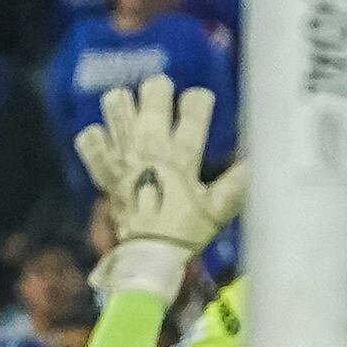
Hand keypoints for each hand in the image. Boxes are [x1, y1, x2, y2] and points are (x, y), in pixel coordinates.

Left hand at [74, 77, 246, 294]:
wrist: (148, 257)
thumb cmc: (185, 232)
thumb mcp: (218, 209)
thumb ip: (237, 183)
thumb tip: (256, 159)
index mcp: (183, 157)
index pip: (194, 110)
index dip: (197, 98)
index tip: (197, 100)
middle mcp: (152, 151)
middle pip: (152, 101)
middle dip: (157, 89)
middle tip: (160, 92)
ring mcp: (124, 159)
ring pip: (116, 112)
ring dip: (121, 104)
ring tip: (126, 104)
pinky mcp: (104, 173)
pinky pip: (90, 145)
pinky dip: (93, 138)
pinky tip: (100, 135)